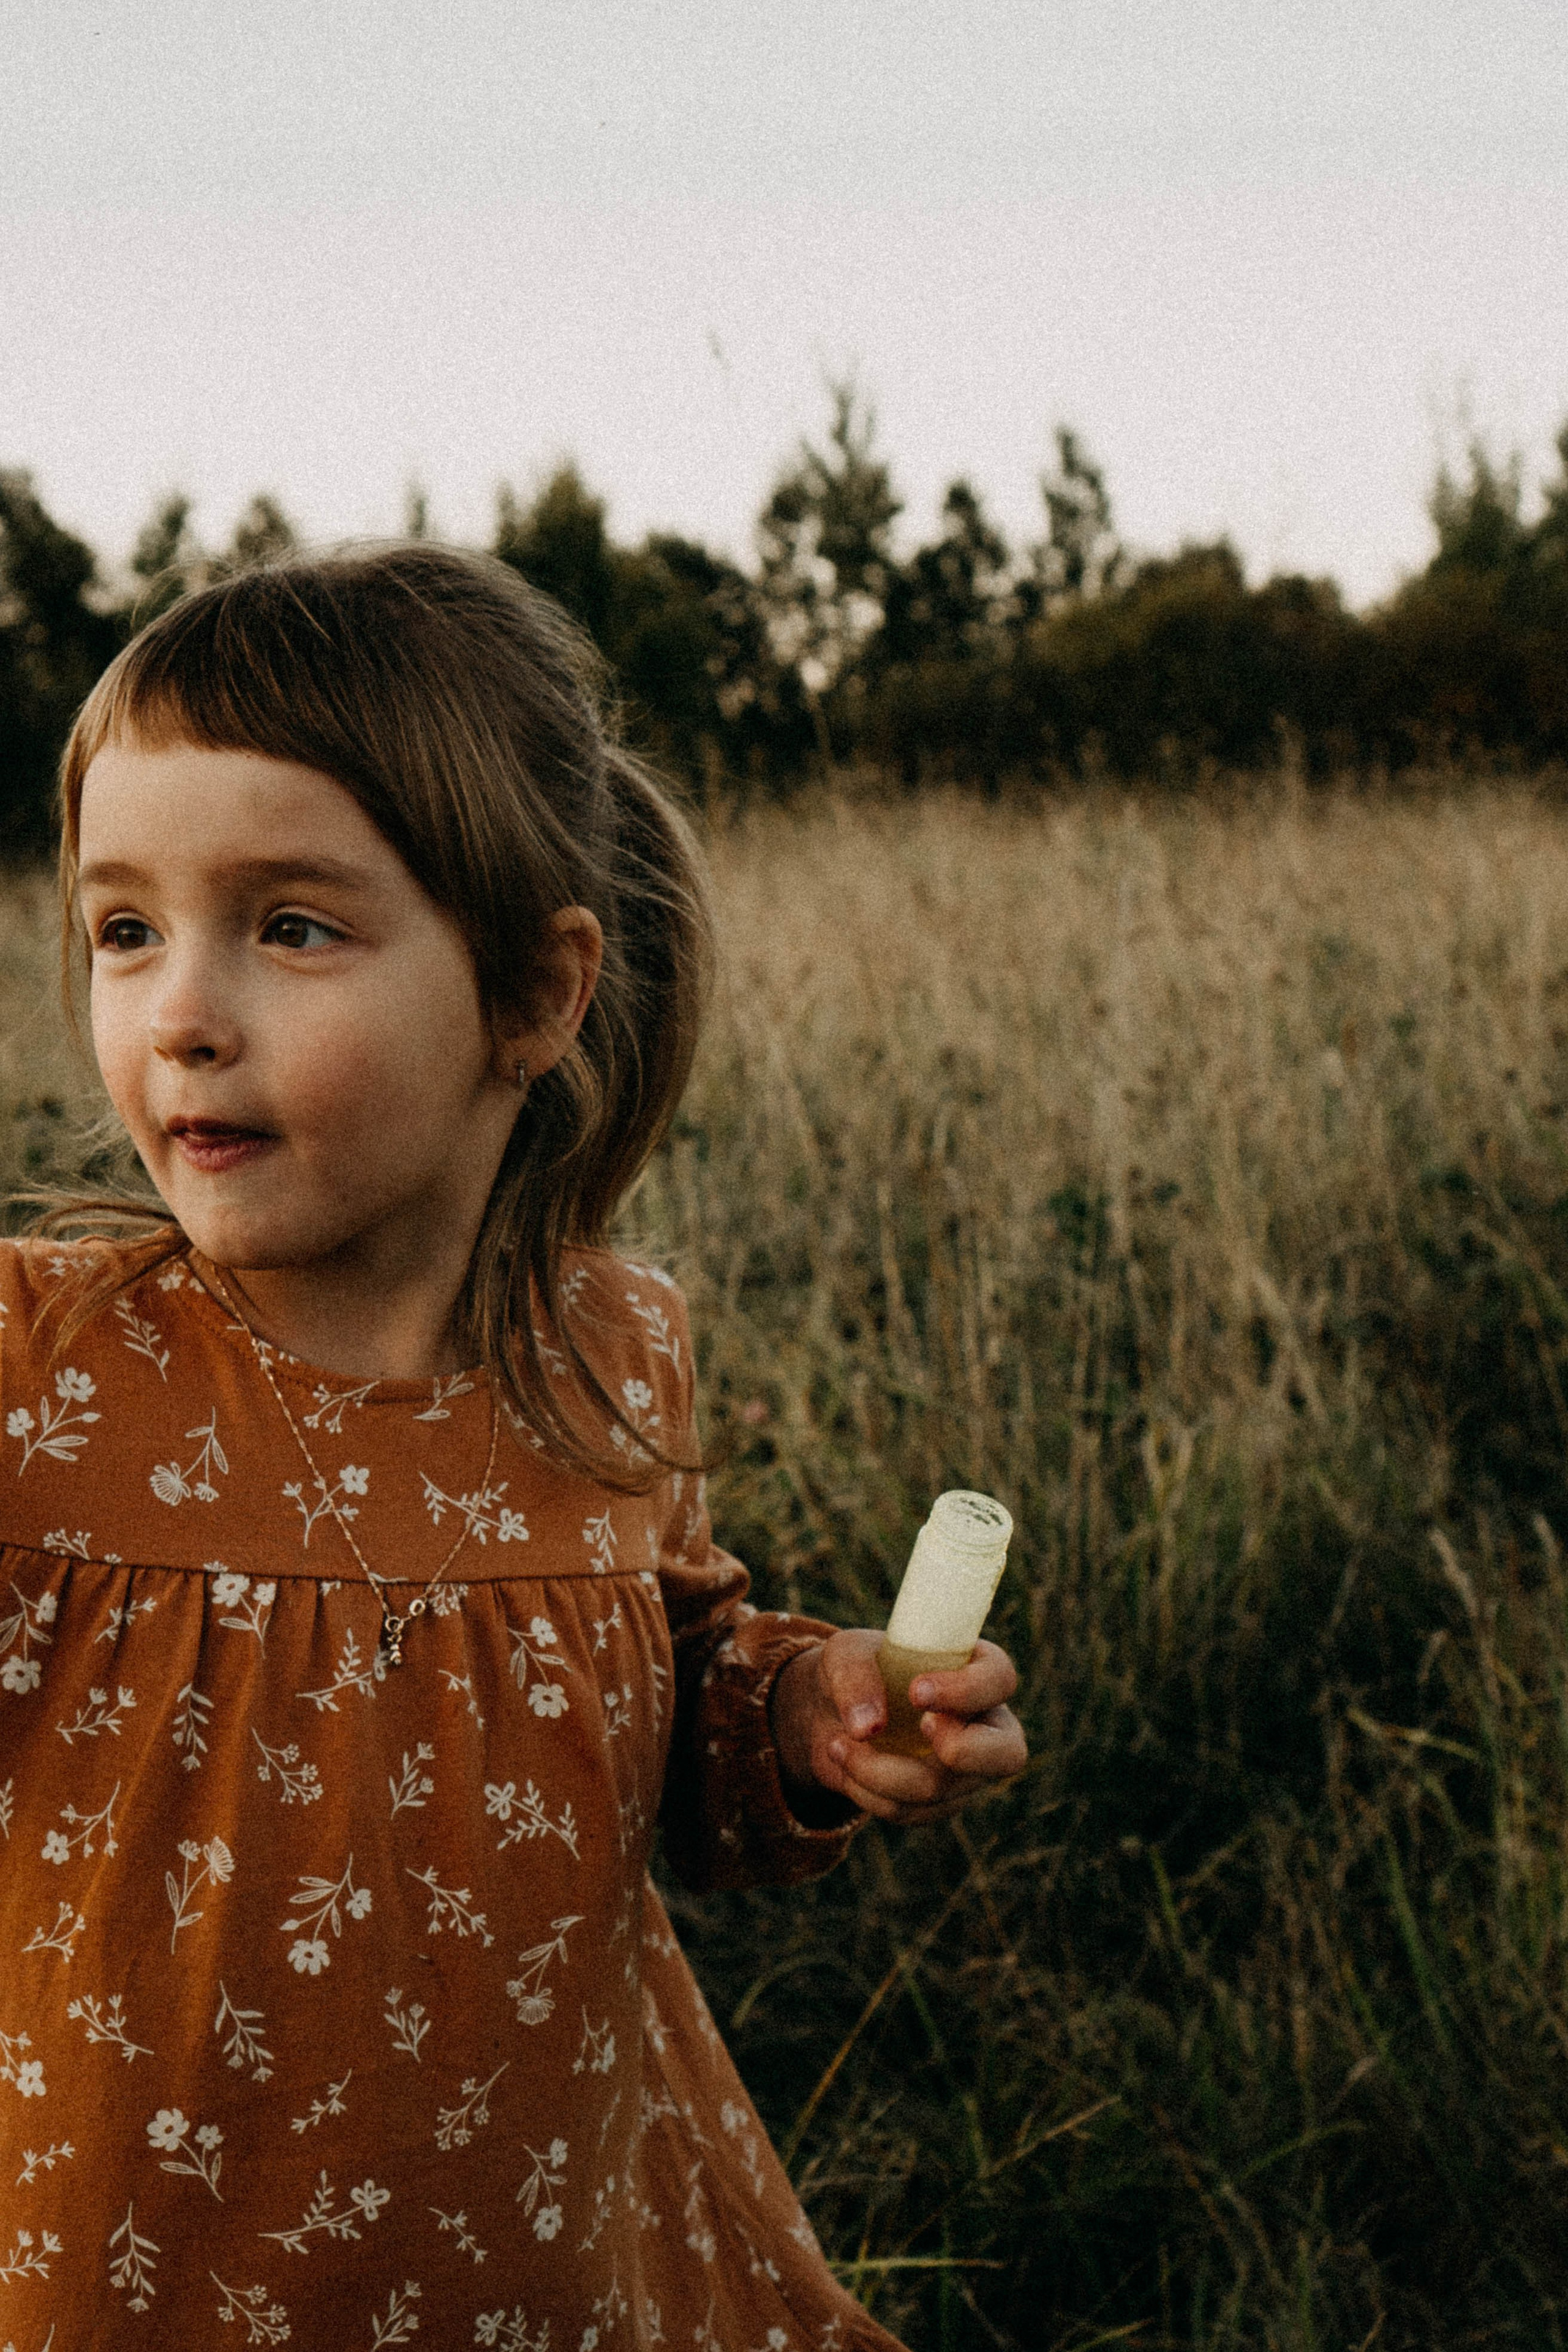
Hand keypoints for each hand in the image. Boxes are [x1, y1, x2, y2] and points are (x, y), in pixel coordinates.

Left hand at [770, 1629, 1025, 1823]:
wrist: (831, 1712)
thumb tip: (867, 1728)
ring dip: (877, 1771)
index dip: (967, 1691)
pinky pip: (907, 1811)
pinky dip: (866, 1791)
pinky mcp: (937, 1803)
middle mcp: (982, 1725)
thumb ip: (856, 1677)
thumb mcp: (846, 1655)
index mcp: (974, 1670)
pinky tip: (847, 1764)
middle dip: (962, 1751)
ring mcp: (964, 1772)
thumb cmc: (855, 1670)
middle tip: (919, 1728)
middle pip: (1008, 1754)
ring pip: (938, 1789)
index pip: (999, 1679)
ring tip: (838, 1744)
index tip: (917, 1692)